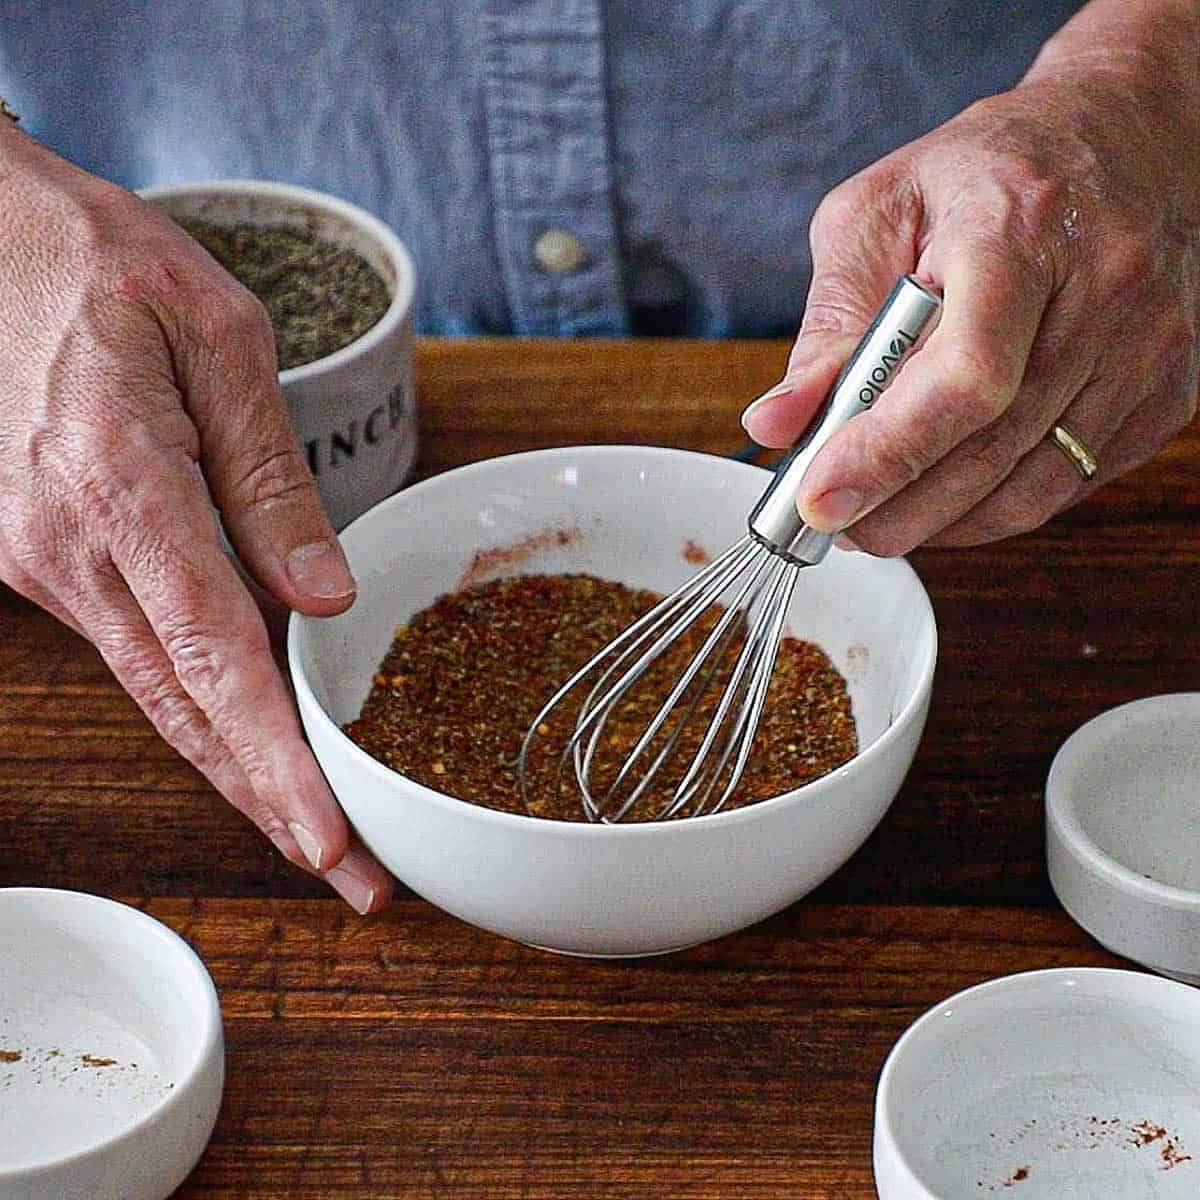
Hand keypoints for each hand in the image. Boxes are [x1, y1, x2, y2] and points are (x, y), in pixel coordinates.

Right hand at [0, 125, 390, 911]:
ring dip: (241, 768)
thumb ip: (270, 476)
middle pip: (186, 708)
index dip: (274, 758)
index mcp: (122, 488)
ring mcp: (49, 563)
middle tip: (354, 878)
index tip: (328, 837)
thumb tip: (321, 598)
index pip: (215, 657)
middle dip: (272, 803)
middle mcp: (71, 550)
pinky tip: (254, 739)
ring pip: (161, 694)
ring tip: (319, 832)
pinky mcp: (50, 557)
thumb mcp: (216, 338)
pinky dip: (202, 707)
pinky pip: (139, 649)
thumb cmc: (97, 262)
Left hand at [742, 31, 1199, 553]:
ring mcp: (1147, 348)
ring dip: (939, 523)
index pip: (966, 373)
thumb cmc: (984, 173)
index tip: (820, 498)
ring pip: (1032, 485)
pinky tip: (944, 496)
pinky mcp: (1165, 393)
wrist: (1125, 136)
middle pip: (993, 446)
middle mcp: (1104, 290)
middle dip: (895, 507)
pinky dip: (993, 510)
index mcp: (1020, 228)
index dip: (889, 451)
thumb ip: (827, 323)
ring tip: (876, 518)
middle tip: (831, 522)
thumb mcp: (877, 215)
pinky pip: (1066, 485)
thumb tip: (775, 426)